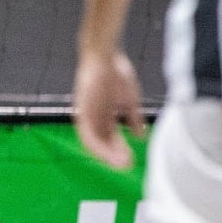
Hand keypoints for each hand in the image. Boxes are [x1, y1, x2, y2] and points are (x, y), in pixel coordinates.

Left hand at [73, 49, 146, 169]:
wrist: (105, 55)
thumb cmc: (116, 73)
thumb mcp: (129, 100)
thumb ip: (133, 118)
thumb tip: (141, 136)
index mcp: (102, 116)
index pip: (109, 138)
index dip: (118, 150)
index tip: (129, 160)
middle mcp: (91, 118)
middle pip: (101, 143)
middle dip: (114, 156)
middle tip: (127, 167)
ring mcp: (85, 115)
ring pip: (94, 142)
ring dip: (107, 155)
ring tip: (121, 164)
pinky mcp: (81, 111)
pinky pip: (87, 134)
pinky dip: (98, 145)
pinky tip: (109, 153)